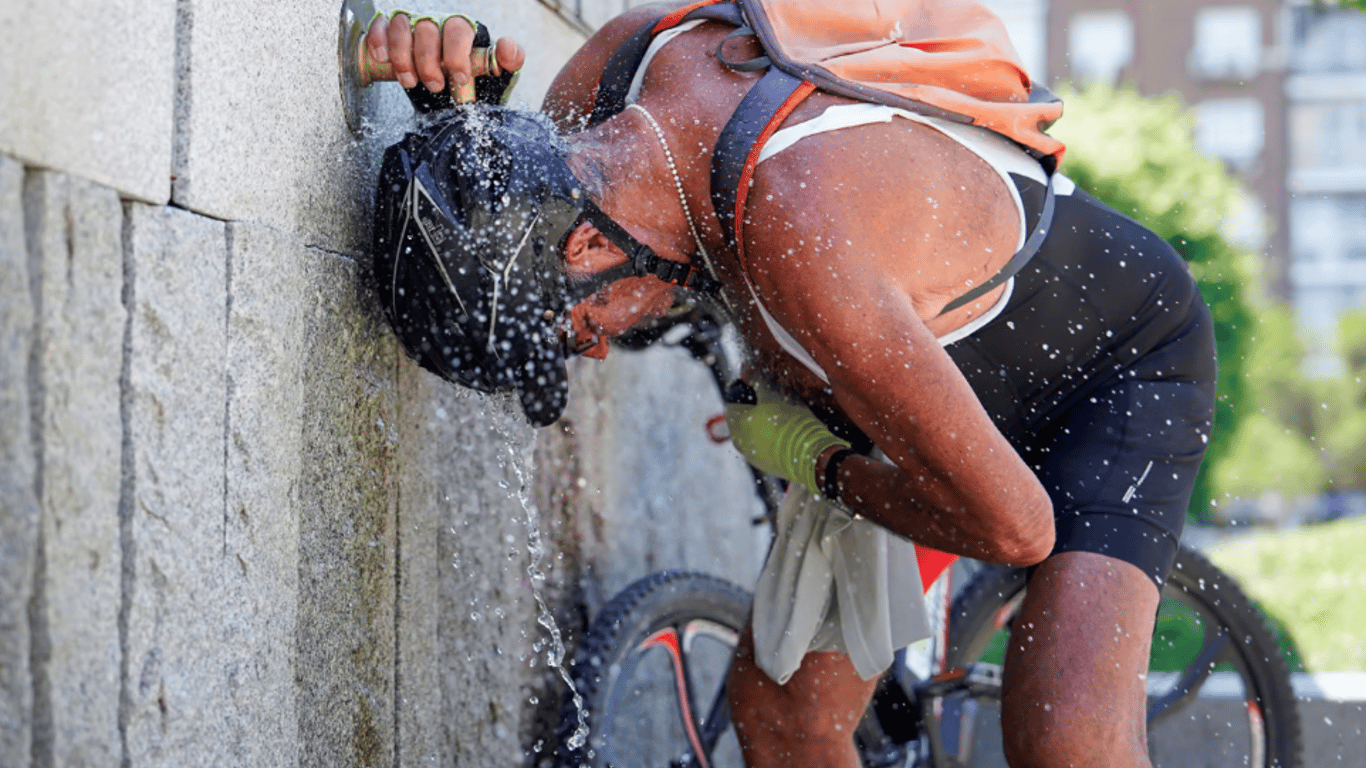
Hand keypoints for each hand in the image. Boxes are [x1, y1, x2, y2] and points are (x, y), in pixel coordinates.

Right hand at [364, 12, 524, 96]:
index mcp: (460, 29)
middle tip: (435, 85)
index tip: (458, 77)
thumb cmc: (468, 73)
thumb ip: (508, 59)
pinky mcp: (391, 31)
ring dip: (402, 56)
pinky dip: (378, 40)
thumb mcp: (492, 71)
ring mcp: (412, 25)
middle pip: (427, 31)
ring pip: (402, 28)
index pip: (457, 31)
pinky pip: (381, 26)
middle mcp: (436, 23)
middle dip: (429, 62)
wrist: (445, 82)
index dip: (457, 54)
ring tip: (409, 81)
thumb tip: (508, 48)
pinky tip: (381, 58)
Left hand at [725, 379, 849, 496]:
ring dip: (758, 426)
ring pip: (750, 436)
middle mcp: (741, 444)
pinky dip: (767, 439)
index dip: (741, 393)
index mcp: (738, 426)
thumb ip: (757, 381)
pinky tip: (782, 434)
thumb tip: (745, 369)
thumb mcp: (774, 396)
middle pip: (739, 421)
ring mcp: (753, 457)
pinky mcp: (767, 466)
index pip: (731, 404)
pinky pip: (762, 448)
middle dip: (749, 410)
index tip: (752, 387)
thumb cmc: (791, 422)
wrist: (810, 454)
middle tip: (765, 401)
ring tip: (775, 417)